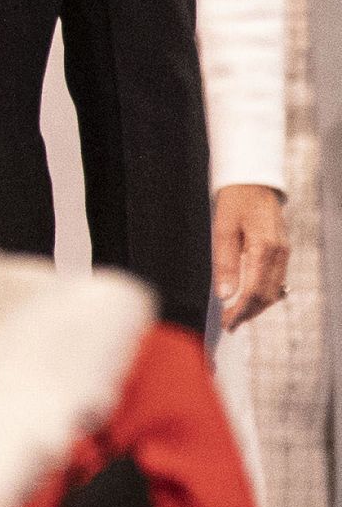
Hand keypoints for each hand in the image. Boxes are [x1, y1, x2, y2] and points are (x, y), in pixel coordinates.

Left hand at [214, 184, 288, 330]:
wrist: (254, 183)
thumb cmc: (235, 203)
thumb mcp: (222, 230)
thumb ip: (225, 263)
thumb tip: (225, 294)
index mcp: (264, 248)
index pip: (254, 291)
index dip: (241, 311)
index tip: (226, 322)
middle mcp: (279, 254)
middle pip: (267, 295)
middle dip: (248, 313)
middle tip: (228, 324)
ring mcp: (284, 253)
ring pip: (274, 290)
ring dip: (256, 306)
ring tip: (235, 316)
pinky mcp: (283, 252)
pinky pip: (276, 280)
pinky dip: (263, 294)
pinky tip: (249, 299)